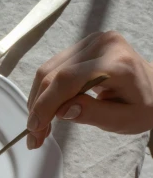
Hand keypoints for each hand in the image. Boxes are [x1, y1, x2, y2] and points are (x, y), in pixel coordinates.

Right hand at [26, 31, 152, 148]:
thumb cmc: (144, 106)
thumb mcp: (124, 120)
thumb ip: (93, 114)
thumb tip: (62, 112)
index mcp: (117, 62)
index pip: (68, 79)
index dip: (46, 103)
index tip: (35, 128)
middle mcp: (102, 44)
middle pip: (53, 74)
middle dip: (38, 107)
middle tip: (35, 136)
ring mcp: (91, 41)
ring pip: (48, 70)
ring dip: (38, 101)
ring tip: (40, 127)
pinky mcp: (83, 46)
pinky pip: (54, 68)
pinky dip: (45, 92)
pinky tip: (47, 112)